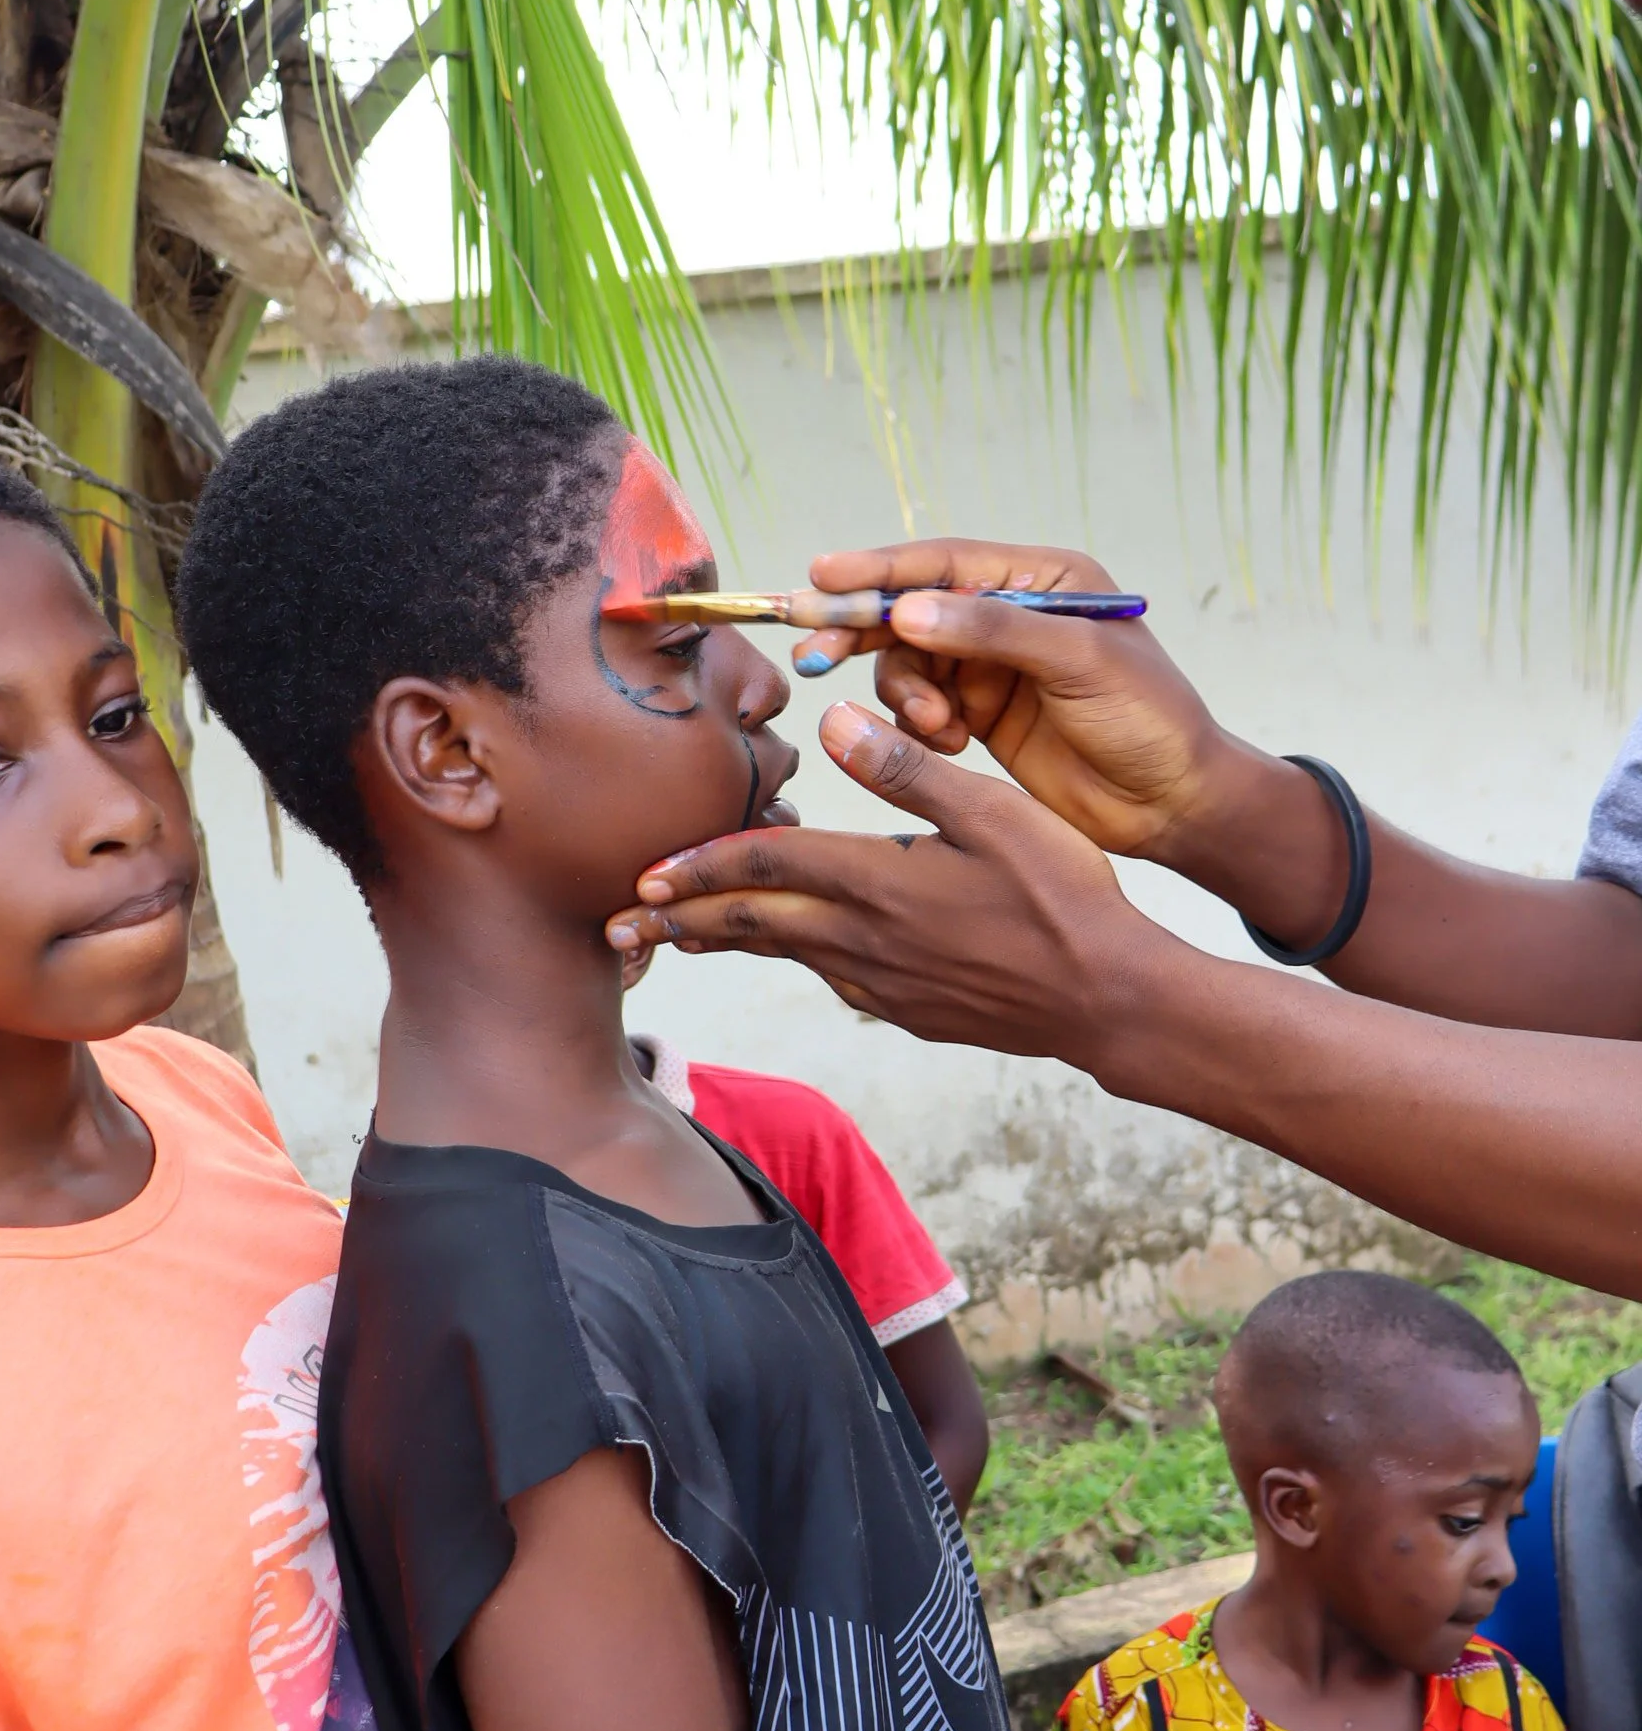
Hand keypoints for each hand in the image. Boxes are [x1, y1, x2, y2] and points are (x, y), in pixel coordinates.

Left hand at [605, 700, 1160, 1076]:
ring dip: (725, 945)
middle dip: (680, 920)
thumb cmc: (1064, 895)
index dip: (701, 866)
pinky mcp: (910, 1010)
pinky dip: (793, 963)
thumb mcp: (993, 812)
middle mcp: (864, 939)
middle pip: (751, 924)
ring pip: (785, 956)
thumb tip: (833, 720)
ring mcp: (884, 984)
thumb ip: (907, 768)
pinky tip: (793, 956)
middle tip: (621, 924)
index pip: (765, 867)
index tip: (646, 872)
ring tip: (677, 941)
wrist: (1108, 1000)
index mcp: (876, 880)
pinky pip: (834, 980)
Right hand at [789, 538, 1232, 862]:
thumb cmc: (1147, 719)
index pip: (944, 563)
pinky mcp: (981, 714)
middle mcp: (1010, 615)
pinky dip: (922, 724)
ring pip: (909, 663)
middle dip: (864, 630)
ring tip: (933, 725)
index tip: (821, 576)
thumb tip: (910, 610)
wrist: (1172, 802)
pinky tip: (949, 743)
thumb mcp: (1078, 663)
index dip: (880, 569)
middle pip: (913, 609)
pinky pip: (923, 706)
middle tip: (815, 652)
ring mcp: (993, 666)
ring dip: (906, 693)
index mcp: (1042, 580)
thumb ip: (994, 631)